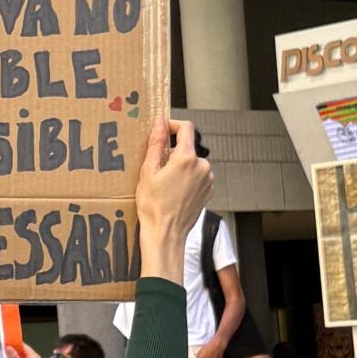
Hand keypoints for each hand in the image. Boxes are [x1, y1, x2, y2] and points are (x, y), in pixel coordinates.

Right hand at [136, 118, 212, 283]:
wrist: (165, 233)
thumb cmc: (154, 206)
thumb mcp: (148, 171)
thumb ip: (156, 144)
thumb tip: (159, 124)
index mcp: (186, 158)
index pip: (186, 128)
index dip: (173, 125)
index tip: (162, 130)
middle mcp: (202, 167)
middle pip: (187, 147)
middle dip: (172, 152)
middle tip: (156, 167)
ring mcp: (208, 179)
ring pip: (192, 162)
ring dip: (179, 166)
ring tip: (164, 183)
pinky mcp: (208, 190)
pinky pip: (197, 175)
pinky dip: (186, 178)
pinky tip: (173, 191)